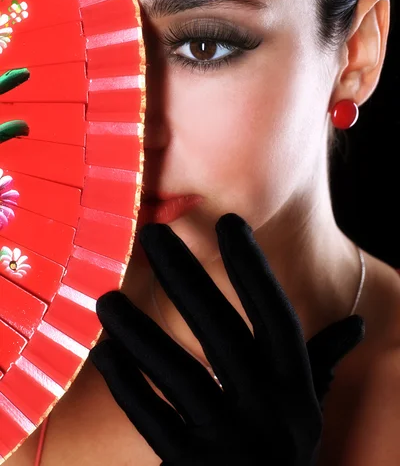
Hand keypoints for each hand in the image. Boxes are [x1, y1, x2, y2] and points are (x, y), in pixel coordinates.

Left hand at [90, 213, 364, 464]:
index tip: (229, 222)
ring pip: (178, 374)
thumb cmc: (284, 448)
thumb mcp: (309, 407)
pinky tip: (104, 352)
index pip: (276, 316)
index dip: (253, 268)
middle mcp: (266, 411)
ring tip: (107, 298)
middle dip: (185, 277)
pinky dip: (128, 385)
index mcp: (296, 388)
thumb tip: (356, 326)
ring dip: (139, 332)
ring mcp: (227, 442)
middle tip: (151, 233)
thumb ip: (322, 363)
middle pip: (220, 332)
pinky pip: (152, 420)